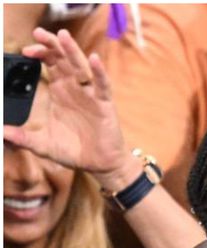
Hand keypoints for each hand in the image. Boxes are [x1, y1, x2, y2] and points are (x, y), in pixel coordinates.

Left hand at [3, 28, 138, 189]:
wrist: (99, 164)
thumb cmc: (75, 151)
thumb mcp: (43, 144)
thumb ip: (23, 138)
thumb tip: (2, 133)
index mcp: (61, 93)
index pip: (50, 65)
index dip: (40, 54)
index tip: (26, 50)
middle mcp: (75, 89)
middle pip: (63, 60)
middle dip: (52, 45)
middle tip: (39, 32)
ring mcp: (90, 95)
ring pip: (81, 67)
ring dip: (72, 51)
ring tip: (63, 36)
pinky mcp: (104, 104)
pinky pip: (102, 85)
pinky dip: (99, 72)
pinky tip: (94, 59)